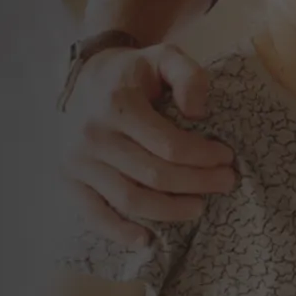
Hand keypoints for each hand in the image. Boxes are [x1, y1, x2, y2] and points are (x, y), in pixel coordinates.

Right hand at [62, 41, 235, 245]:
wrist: (85, 78)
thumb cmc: (132, 72)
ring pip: (130, 199)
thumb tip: (198, 112)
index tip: (226, 158)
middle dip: (198, 183)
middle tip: (225, 183)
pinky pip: (94, 215)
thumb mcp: (164, 56)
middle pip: (154, 175)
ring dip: (170, 210)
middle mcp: (92, 134)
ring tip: (199, 207)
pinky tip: (147, 239)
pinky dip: (120, 232)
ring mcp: (77, 160)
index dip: (204, 157)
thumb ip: (188, 75)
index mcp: (116, 103)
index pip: (169, 145)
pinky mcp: (69, 179)